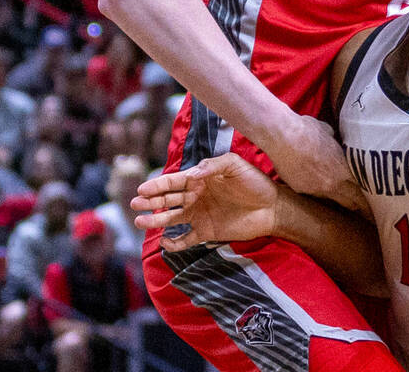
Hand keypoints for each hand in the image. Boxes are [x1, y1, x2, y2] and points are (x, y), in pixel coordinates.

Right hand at [132, 153, 278, 250]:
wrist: (273, 208)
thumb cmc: (255, 183)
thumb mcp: (236, 165)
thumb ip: (213, 165)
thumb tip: (191, 174)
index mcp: (200, 179)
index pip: (174, 182)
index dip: (157, 185)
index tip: (142, 189)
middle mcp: (196, 196)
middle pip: (168, 199)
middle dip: (150, 201)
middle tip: (135, 204)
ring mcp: (199, 215)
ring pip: (171, 218)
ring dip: (155, 221)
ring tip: (140, 222)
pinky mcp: (206, 232)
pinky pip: (185, 239)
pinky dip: (174, 242)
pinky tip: (165, 242)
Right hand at [260, 114, 365, 210]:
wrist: (281, 136)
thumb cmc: (307, 130)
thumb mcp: (330, 133)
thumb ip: (337, 144)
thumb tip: (338, 142)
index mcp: (344, 169)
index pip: (364, 189)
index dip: (373, 196)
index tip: (379, 201)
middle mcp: (333, 184)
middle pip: (353, 202)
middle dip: (362, 208)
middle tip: (370, 214)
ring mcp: (316, 190)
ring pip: (334, 201)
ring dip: (341, 202)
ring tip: (349, 206)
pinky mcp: (300, 190)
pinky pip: (317, 196)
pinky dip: (322, 195)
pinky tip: (323, 192)